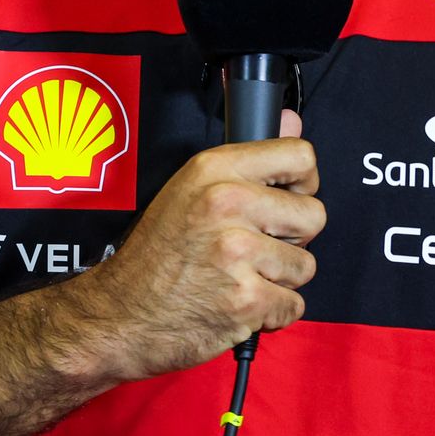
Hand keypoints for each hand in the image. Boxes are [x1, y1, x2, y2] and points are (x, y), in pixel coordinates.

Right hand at [72, 110, 323, 381]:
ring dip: (280, 278)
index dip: (303, 181)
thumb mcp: (191, 188)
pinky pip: (293, 304)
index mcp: (215, 169)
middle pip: (314, 215)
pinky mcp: (246, 300)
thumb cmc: (156, 253)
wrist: (121, 314)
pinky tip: (239, 303)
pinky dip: (271, 312)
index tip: (290, 197)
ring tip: (241, 276)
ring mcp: (238, 254)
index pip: (300, 156)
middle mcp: (228, 204)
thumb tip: (292, 121)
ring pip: (305, 265)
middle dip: (293, 238)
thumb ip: (250, 158)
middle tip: (258, 246)